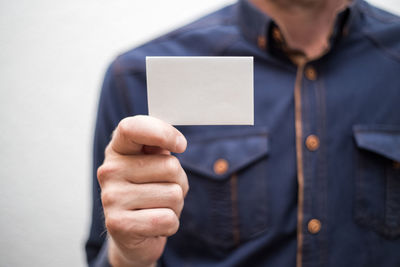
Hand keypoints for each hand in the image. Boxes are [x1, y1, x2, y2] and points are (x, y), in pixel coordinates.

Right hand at [97, 115, 187, 266]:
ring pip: (173, 194)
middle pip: (170, 166)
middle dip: (179, 181)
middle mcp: (109, 170)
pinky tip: (154, 225)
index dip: (162, 133)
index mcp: (118, 149)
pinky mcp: (118, 224)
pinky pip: (167, 219)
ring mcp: (111, 197)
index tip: (181, 145)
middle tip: (164, 190)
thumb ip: (161, 147)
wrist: (132, 233)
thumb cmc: (149, 190)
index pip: (132, 127)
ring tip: (158, 207)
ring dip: (176, 205)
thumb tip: (176, 142)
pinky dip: (170, 224)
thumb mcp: (154, 163)